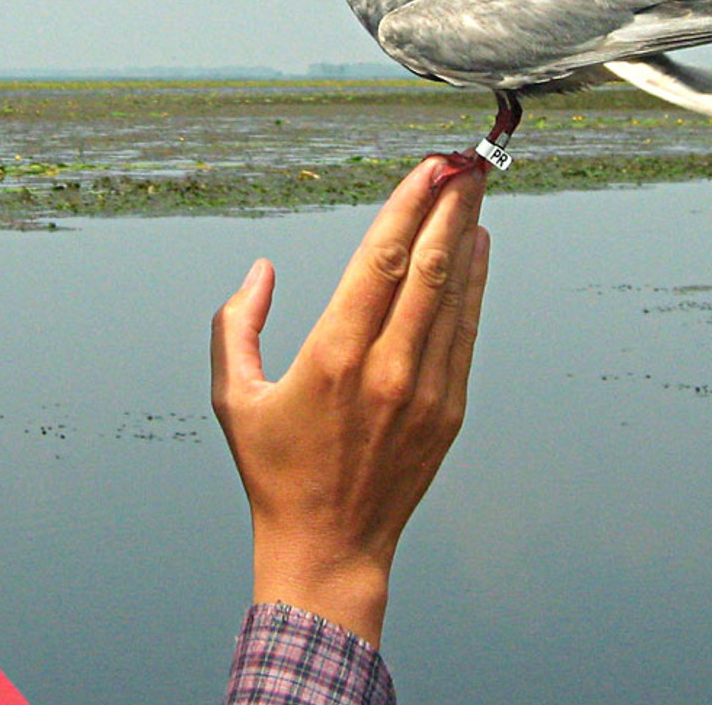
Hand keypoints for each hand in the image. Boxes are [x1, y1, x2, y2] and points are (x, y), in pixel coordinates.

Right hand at [211, 155, 489, 647]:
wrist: (329, 549)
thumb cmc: (276, 474)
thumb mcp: (233, 397)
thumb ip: (235, 325)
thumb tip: (260, 271)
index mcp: (332, 358)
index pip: (380, 262)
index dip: (408, 207)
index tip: (425, 168)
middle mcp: (386, 369)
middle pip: (430, 267)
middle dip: (451, 206)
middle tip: (464, 162)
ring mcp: (426, 391)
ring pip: (455, 296)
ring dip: (468, 236)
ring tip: (475, 191)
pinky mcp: (448, 412)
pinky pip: (466, 333)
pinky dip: (474, 286)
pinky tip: (478, 251)